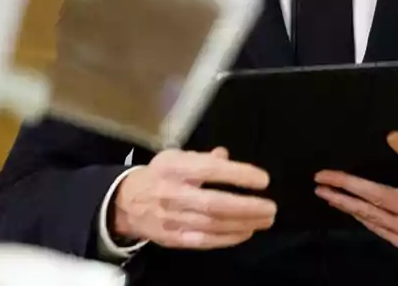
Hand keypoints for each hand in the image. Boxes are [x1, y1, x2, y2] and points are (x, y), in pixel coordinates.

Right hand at [112, 146, 276, 249]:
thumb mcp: (176, 157)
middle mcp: (173, 194)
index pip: (210, 170)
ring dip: (243, 223)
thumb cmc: (159, 176)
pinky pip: (204, 240)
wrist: (127, 203)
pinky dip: (227, 238)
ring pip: (212, 224)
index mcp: (175, 168)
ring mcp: (173, 219)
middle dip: (246, 207)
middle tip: (270, 207)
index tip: (263, 179)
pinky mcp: (173, 238)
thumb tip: (226, 155)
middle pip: (214, 203)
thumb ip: (203, 157)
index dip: (238, 175)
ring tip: (265, 220)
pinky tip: (245, 232)